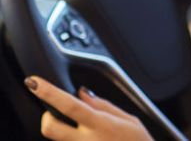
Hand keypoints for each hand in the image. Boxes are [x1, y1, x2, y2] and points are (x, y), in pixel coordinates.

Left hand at [25, 76, 151, 140]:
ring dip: (63, 129)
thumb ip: (104, 105)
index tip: (35, 83)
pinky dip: (72, 137)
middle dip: (48, 115)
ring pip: (56, 138)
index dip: (50, 93)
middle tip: (58, 110)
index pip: (69, 106)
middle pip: (49, 127)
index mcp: (100, 125)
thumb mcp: (129, 120)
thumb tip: (83, 94)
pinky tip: (91, 138)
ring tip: (84, 129)